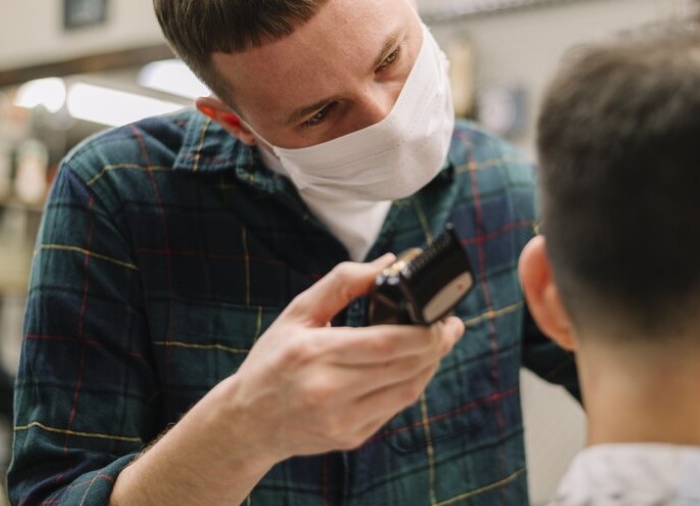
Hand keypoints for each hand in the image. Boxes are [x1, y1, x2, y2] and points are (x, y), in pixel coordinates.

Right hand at [226, 253, 464, 462]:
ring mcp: (342, 420)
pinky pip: (395, 408)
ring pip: (407, 391)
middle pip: (403, 368)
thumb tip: (387, 262)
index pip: (385, 345)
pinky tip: (415, 367)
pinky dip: (411, 384)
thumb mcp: (298, 313)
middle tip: (452, 327)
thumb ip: (342, 283)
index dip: (424, 333)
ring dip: (430, 365)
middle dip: (437, 345)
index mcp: (314, 354)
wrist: (248, 423)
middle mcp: (329, 391)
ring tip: (439, 344)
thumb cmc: (272, 361)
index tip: (445, 318)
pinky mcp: (352, 438)